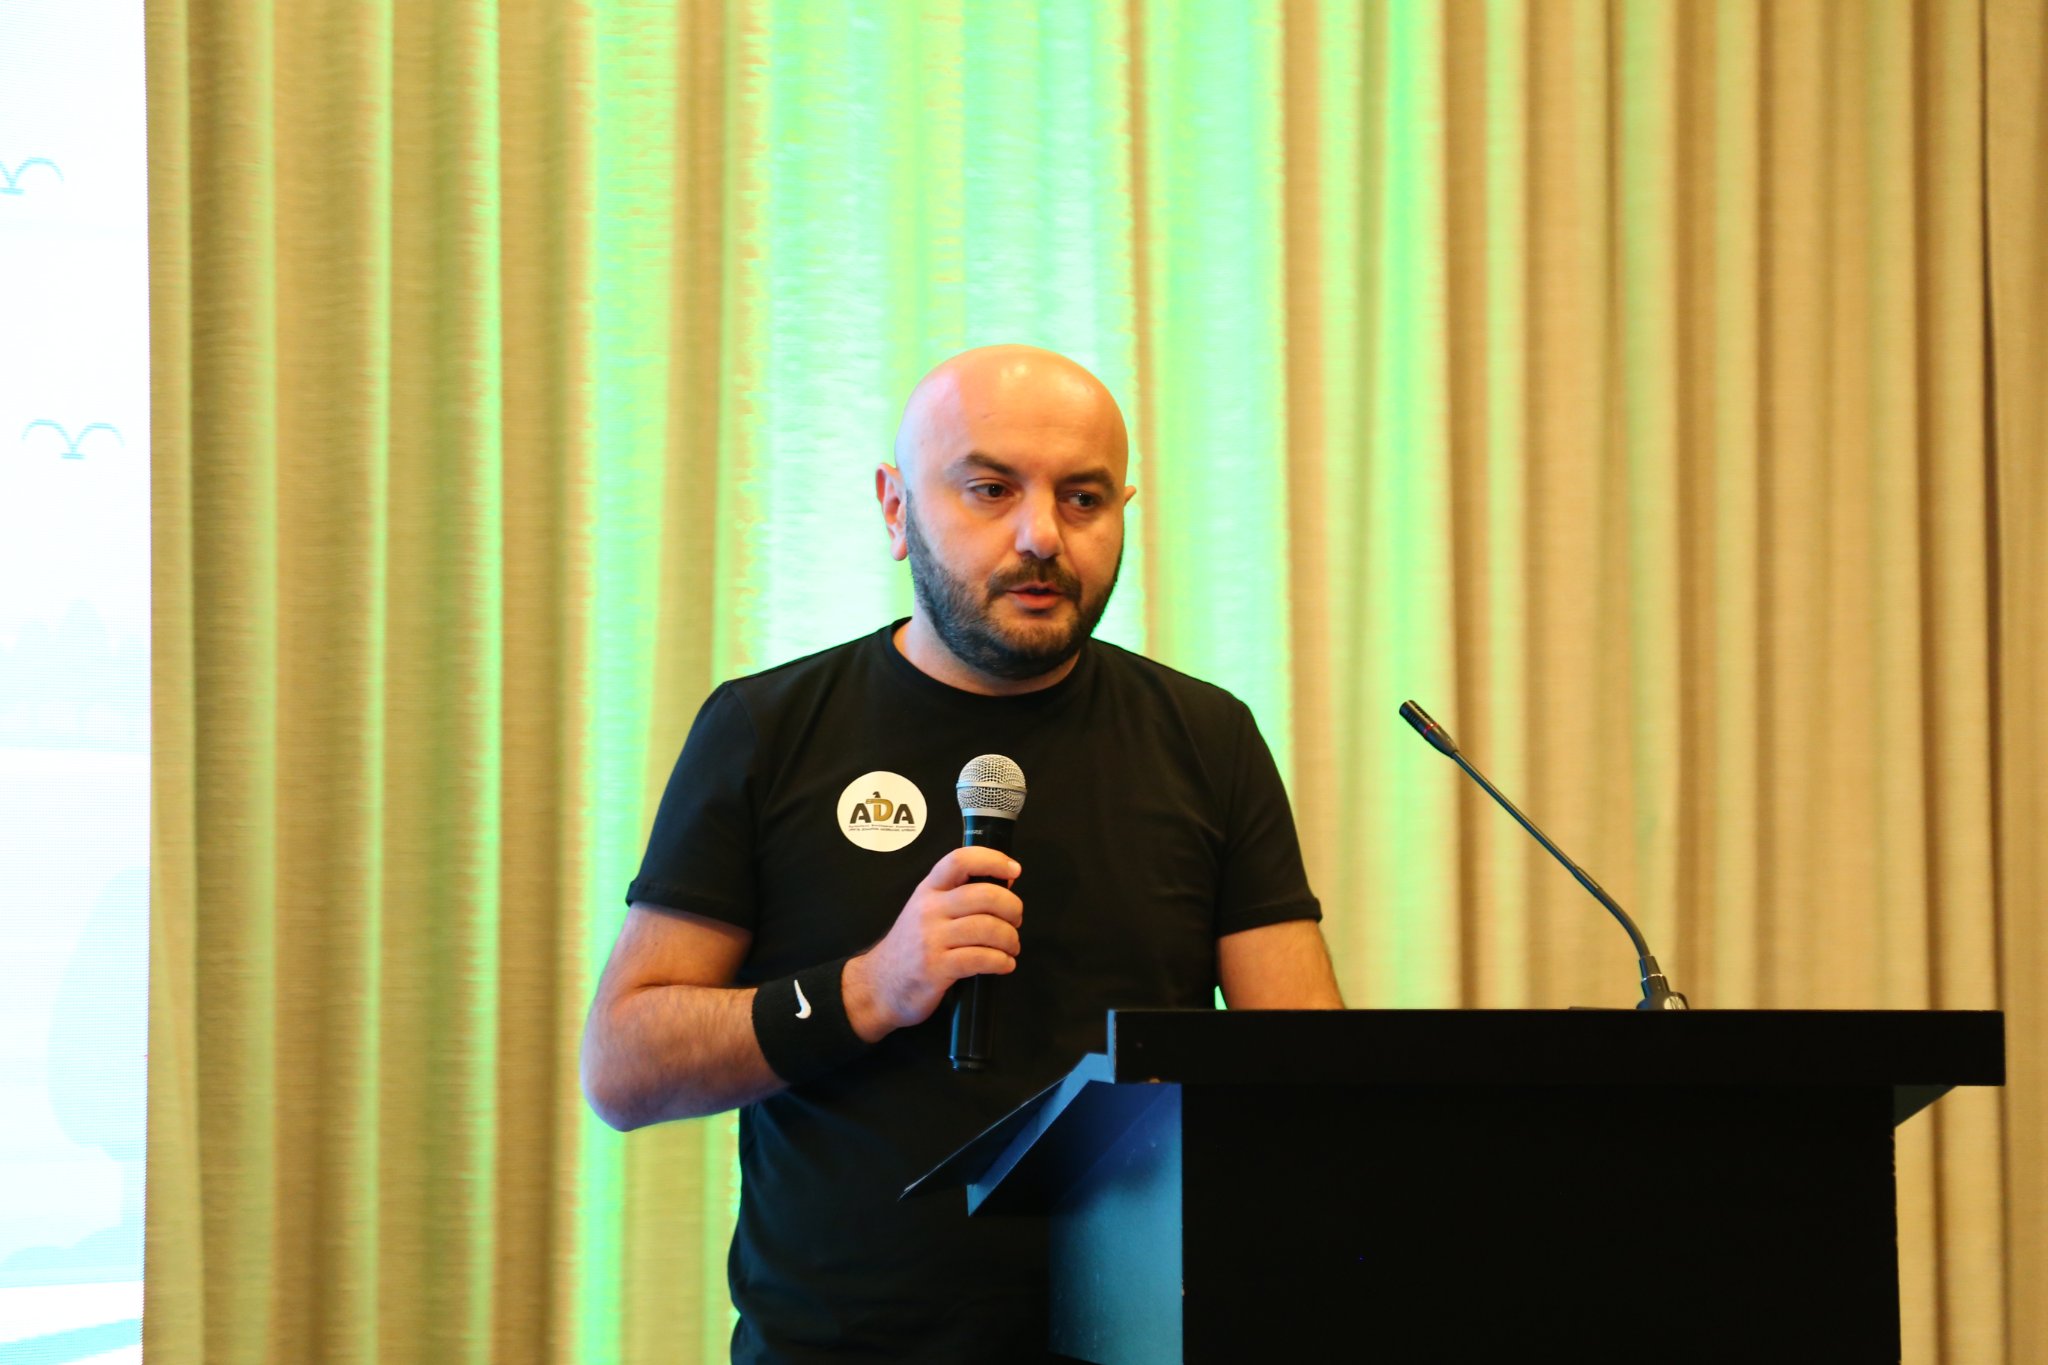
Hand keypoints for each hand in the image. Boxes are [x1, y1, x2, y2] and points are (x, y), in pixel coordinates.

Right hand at [842, 847, 1022, 1041]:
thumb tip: (1005, 887)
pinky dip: (1002, 962)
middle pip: (984, 895)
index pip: (960, 860)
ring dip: (1010, 939)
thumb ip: (958, 897)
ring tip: (1011, 947)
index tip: (1014, 871)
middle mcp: (929, 909)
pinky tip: (1004, 964)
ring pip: (987, 928)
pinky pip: (981, 958)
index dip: (992, 860)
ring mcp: (931, 939)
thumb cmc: (912, 947)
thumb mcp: (927, 912)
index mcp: (929, 890)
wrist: (879, 985)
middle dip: (1012, 908)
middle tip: (1015, 921)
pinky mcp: (936, 968)